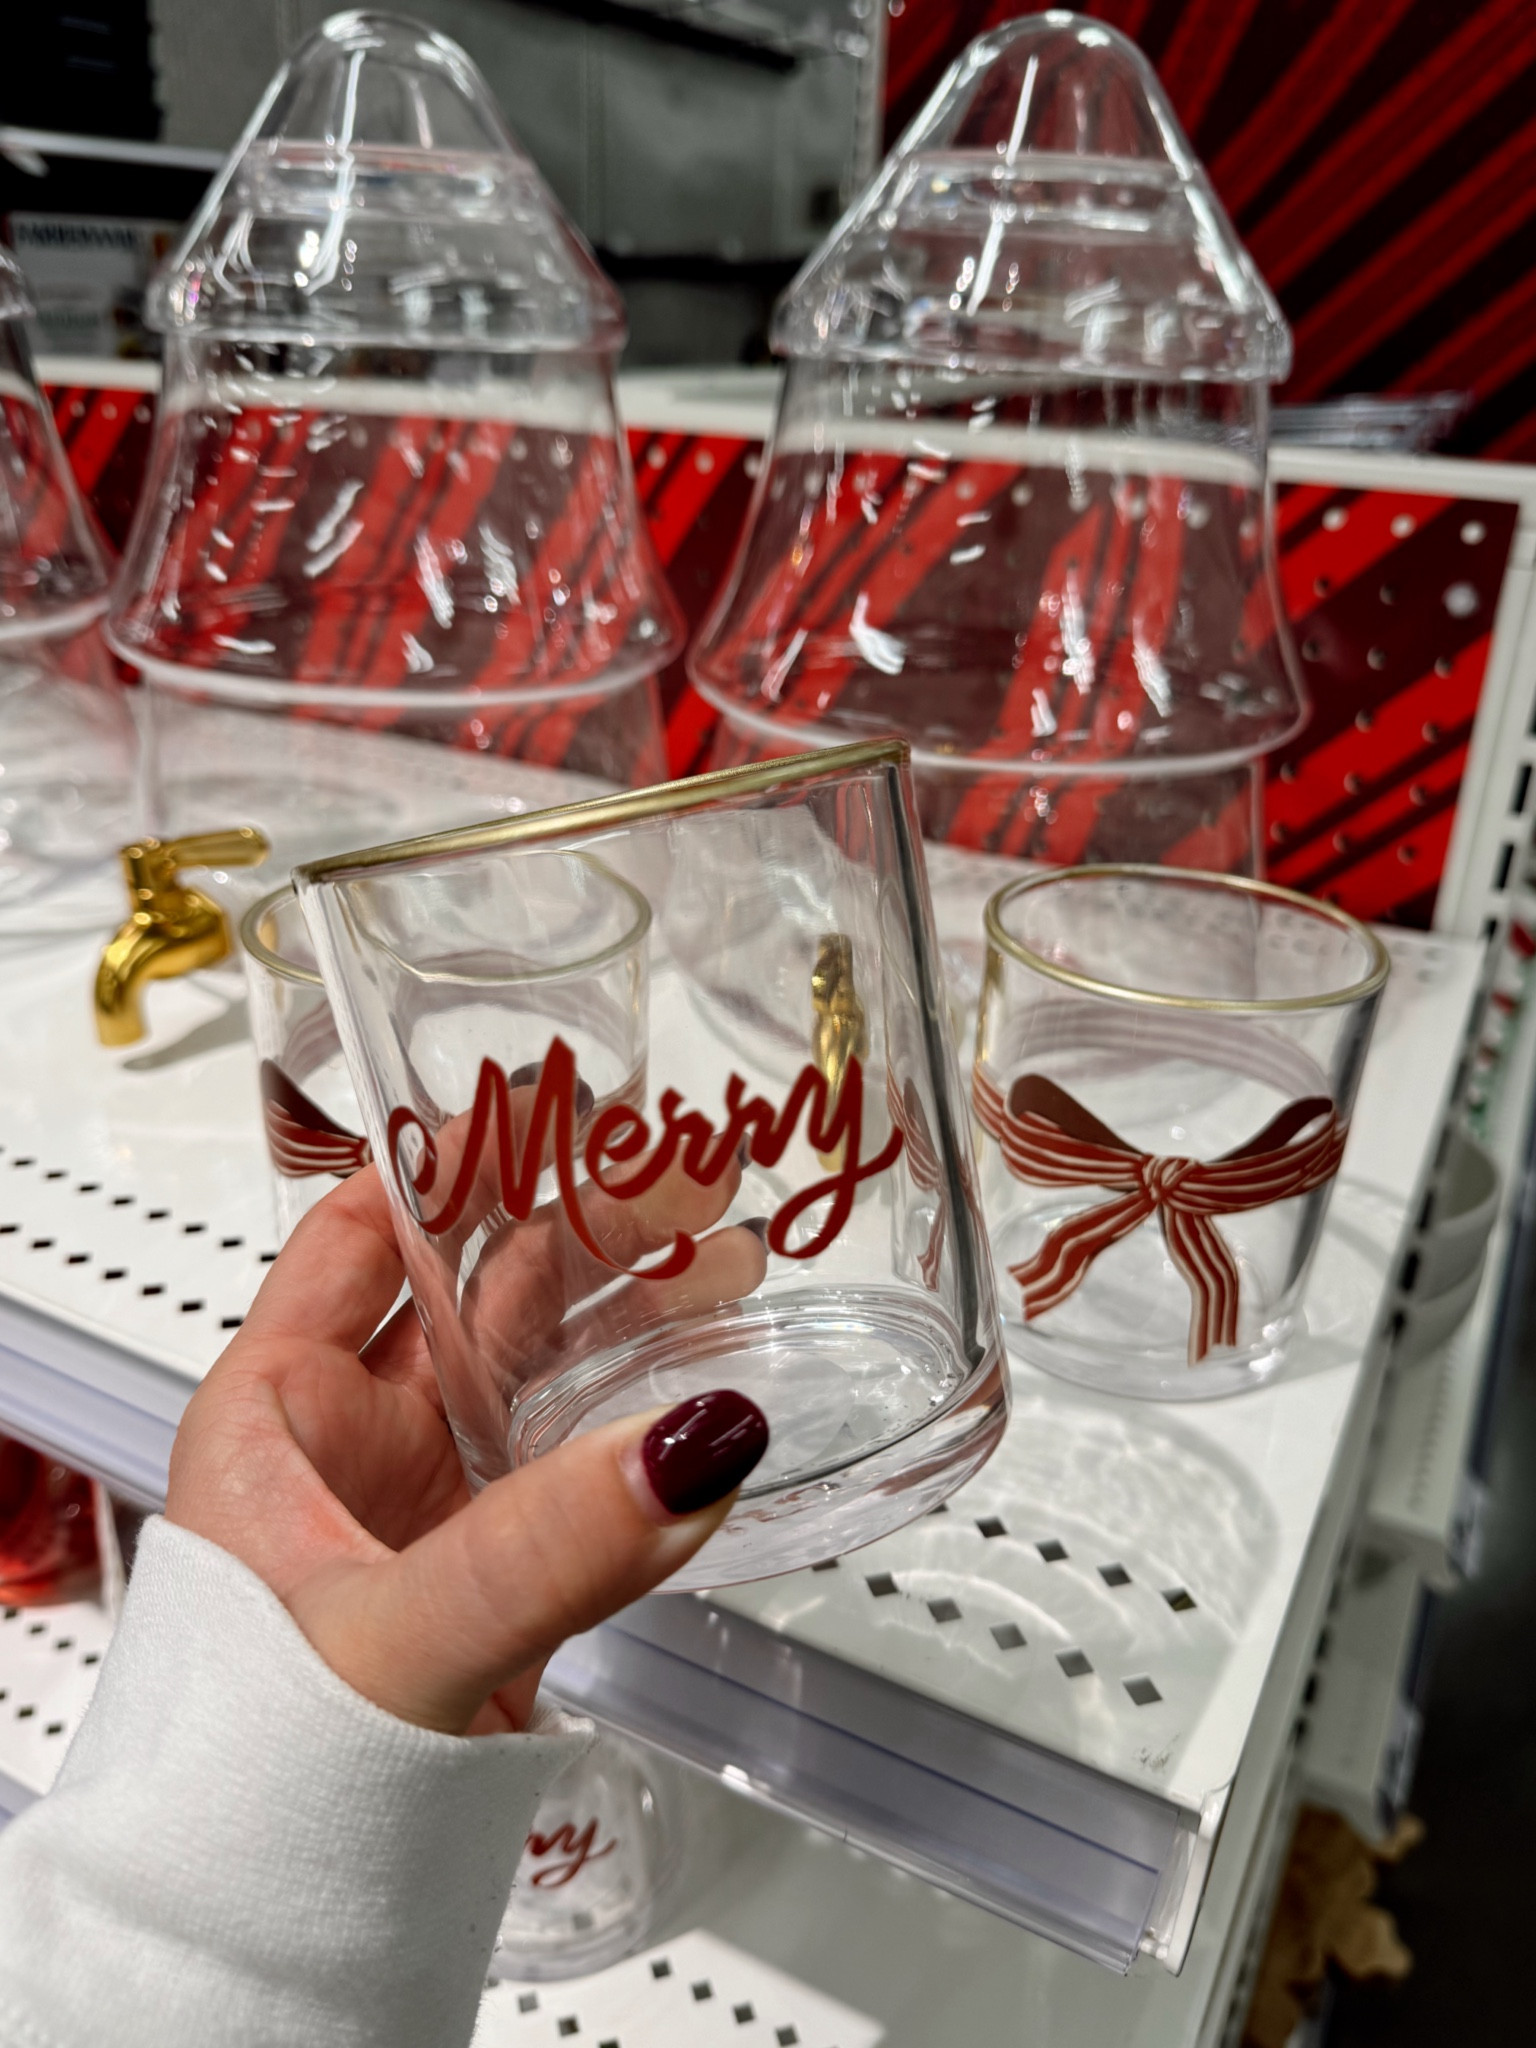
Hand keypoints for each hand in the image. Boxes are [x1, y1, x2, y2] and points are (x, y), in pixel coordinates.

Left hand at [166, 1160, 767, 1736]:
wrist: (276, 1931)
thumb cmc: (256, 1779)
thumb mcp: (402, 1635)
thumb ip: (550, 1545)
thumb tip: (694, 1442)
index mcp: (272, 1414)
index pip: (359, 1233)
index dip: (451, 1158)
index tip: (549, 1106)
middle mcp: (348, 1444)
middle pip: (473, 1286)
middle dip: (580, 1222)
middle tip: (686, 1173)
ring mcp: (429, 1504)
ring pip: (535, 1364)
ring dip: (629, 1306)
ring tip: (729, 1252)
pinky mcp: (497, 1572)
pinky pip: (576, 1457)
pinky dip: (644, 1411)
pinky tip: (712, 1379)